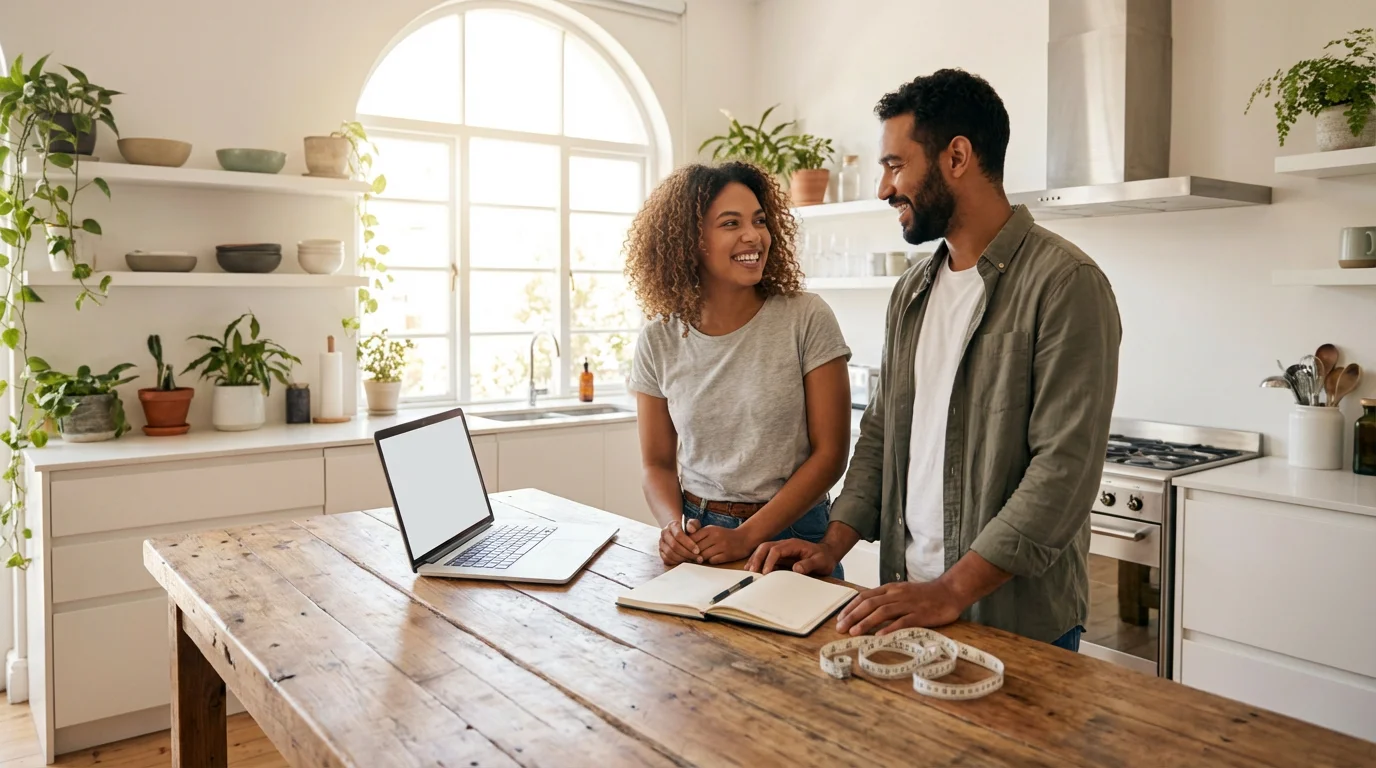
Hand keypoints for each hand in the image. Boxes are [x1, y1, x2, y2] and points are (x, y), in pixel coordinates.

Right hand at [658, 518, 702, 565]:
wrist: (682, 534)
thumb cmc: (689, 530)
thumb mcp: (694, 524)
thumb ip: (694, 524)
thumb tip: (692, 530)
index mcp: (672, 525)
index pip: (678, 535)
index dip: (689, 544)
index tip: (697, 550)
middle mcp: (664, 533)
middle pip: (674, 545)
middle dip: (687, 553)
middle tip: (697, 558)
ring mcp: (662, 543)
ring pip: (670, 553)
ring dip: (682, 558)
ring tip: (692, 560)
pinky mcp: (661, 551)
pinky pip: (666, 559)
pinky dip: (676, 562)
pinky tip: (685, 562)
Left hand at [689, 525, 757, 564]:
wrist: (744, 538)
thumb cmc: (724, 535)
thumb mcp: (712, 530)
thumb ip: (700, 534)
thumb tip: (685, 543)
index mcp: (710, 529)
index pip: (692, 538)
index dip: (687, 545)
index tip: (685, 550)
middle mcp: (716, 536)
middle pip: (697, 548)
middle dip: (692, 554)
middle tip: (689, 557)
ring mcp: (722, 546)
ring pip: (703, 555)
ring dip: (700, 559)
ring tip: (698, 559)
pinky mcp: (727, 555)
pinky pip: (713, 560)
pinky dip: (710, 561)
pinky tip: (711, 559)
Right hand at [745, 538, 836, 576]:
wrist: (827, 554)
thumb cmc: (824, 558)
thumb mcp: (821, 562)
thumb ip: (809, 565)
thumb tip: (796, 569)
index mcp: (793, 545)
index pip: (776, 550)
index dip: (769, 561)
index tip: (766, 573)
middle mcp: (785, 545)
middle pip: (766, 547)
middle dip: (757, 558)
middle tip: (752, 571)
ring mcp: (782, 549)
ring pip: (763, 550)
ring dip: (755, 559)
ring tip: (749, 571)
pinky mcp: (781, 556)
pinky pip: (766, 556)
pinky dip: (758, 562)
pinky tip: (753, 570)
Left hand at [835, 581, 962, 635]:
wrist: (950, 592)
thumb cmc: (925, 595)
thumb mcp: (902, 592)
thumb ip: (886, 599)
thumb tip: (867, 610)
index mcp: (890, 589)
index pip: (865, 596)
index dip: (850, 607)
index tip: (840, 618)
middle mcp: (896, 595)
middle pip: (869, 604)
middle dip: (852, 616)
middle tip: (840, 628)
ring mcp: (908, 604)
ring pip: (883, 611)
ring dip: (866, 622)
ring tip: (854, 632)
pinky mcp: (920, 615)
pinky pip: (903, 621)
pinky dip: (890, 628)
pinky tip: (880, 636)